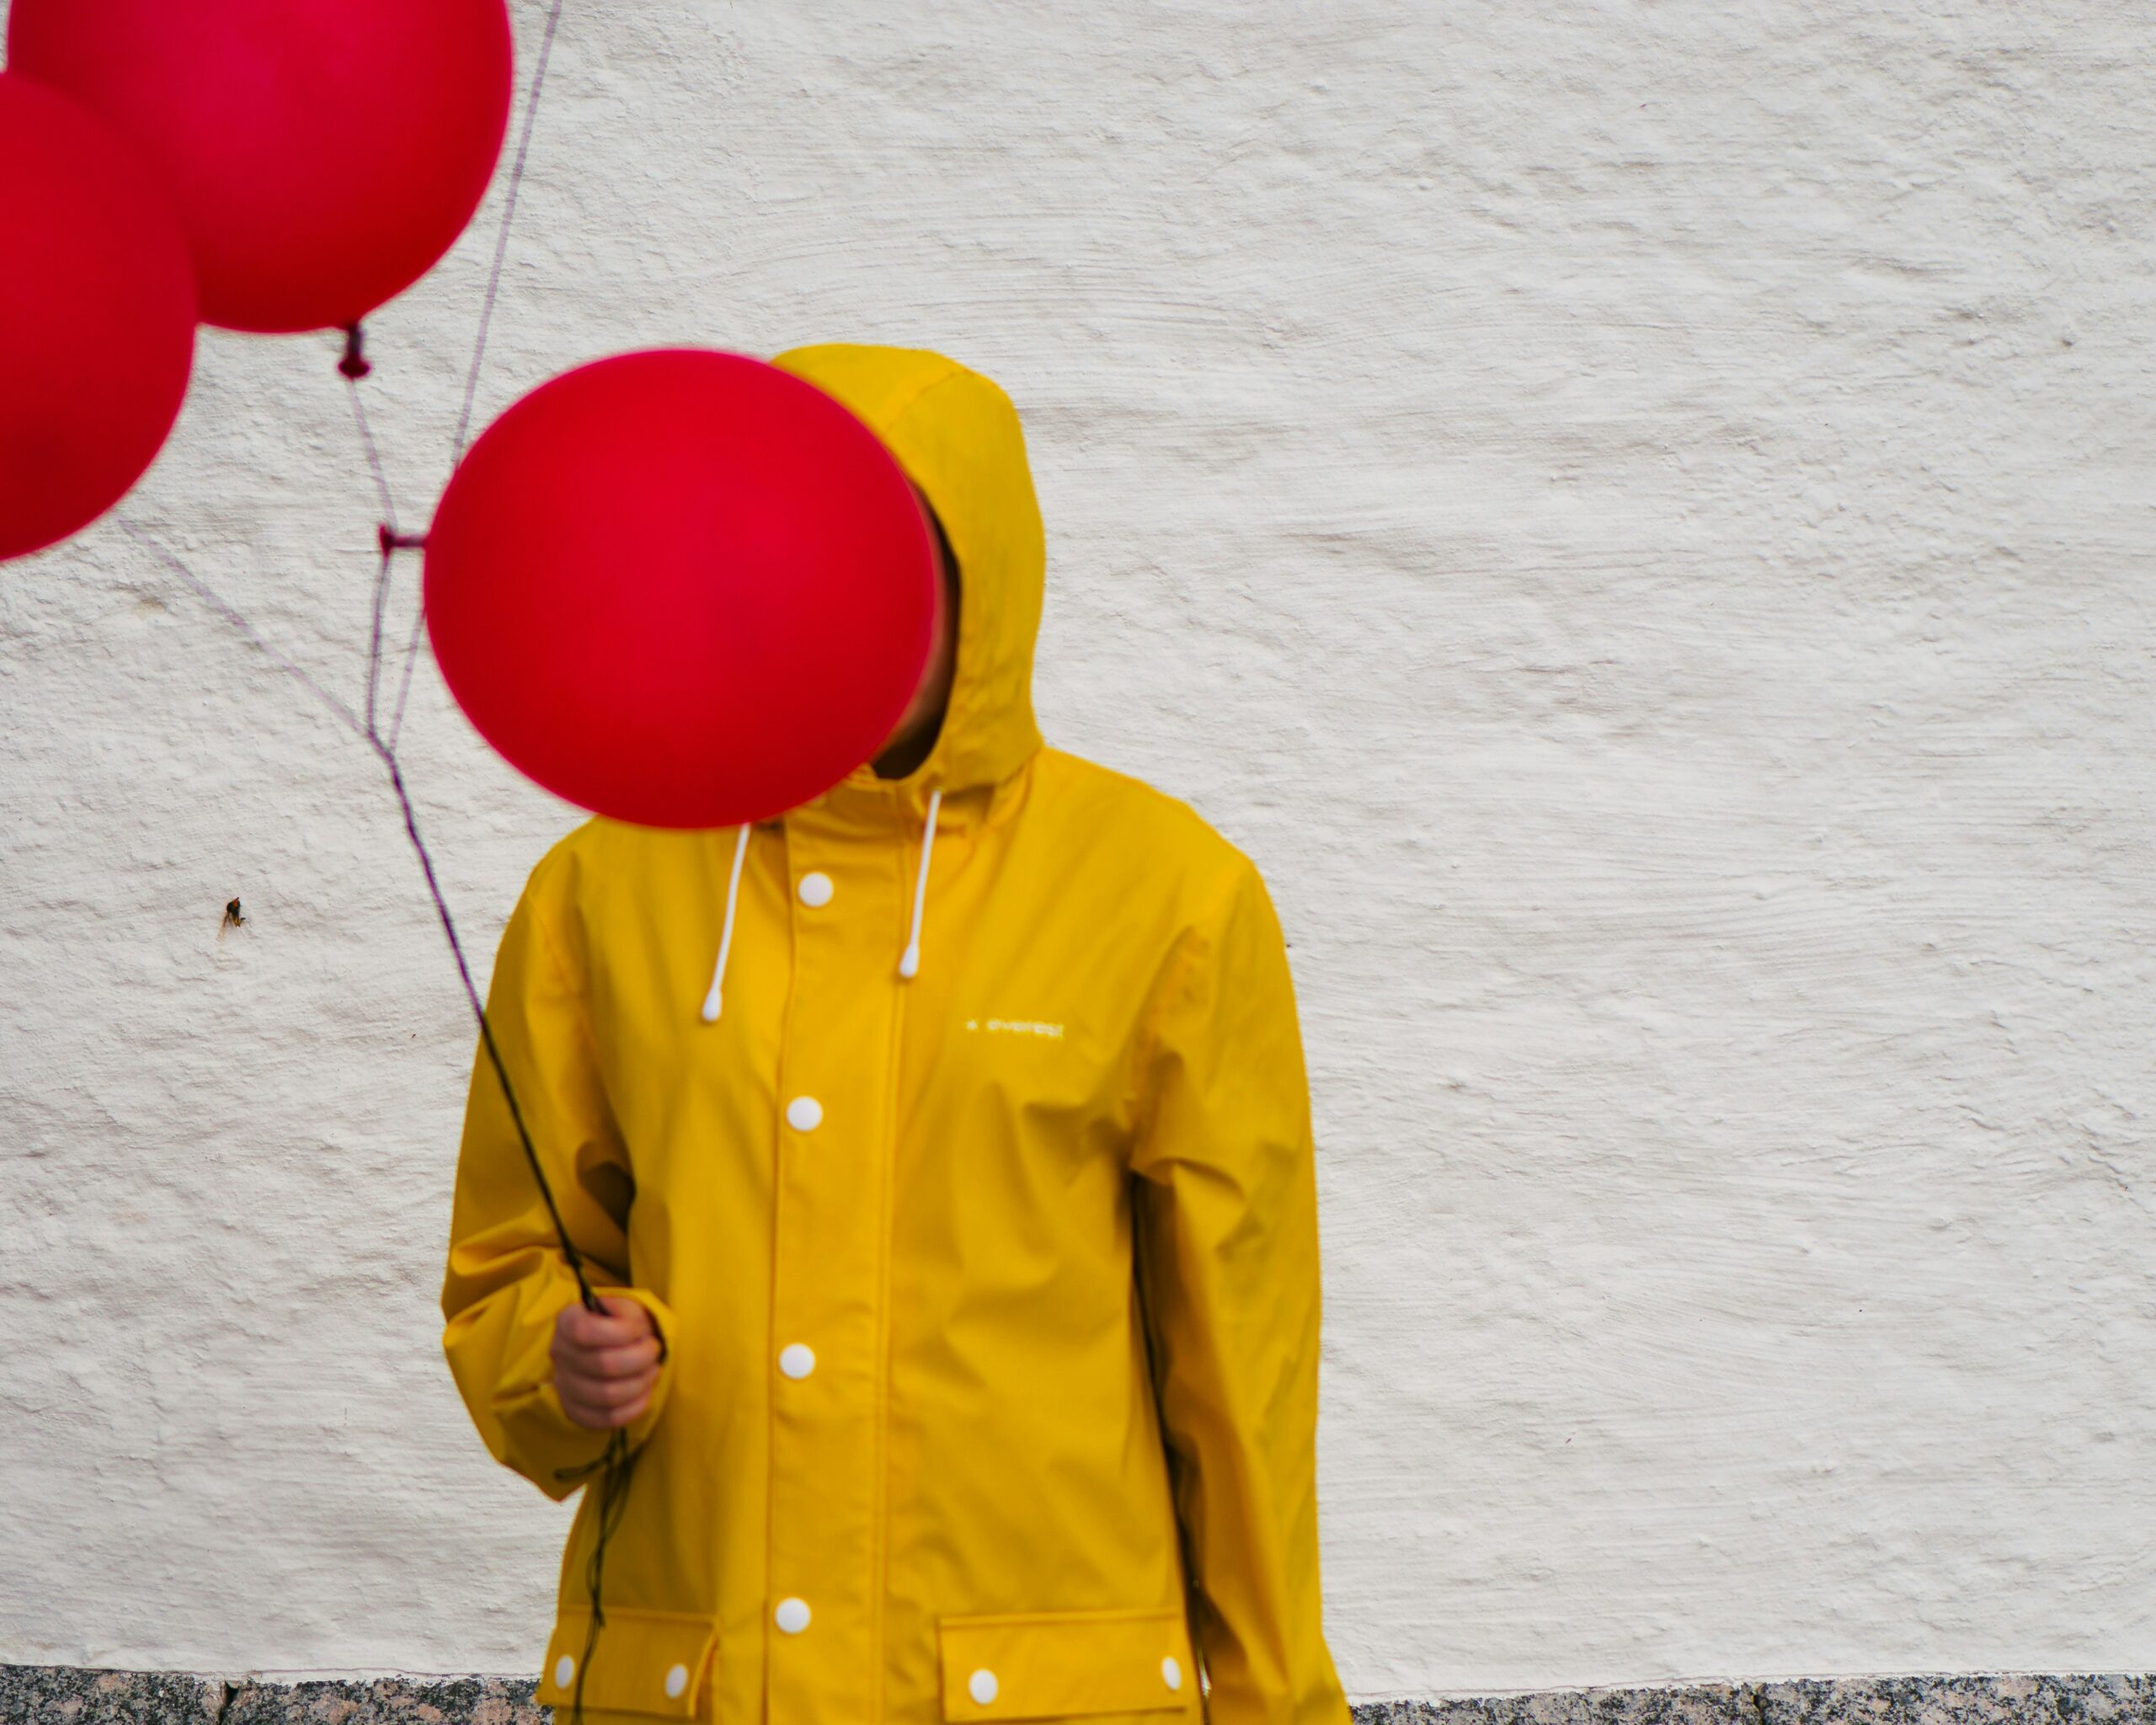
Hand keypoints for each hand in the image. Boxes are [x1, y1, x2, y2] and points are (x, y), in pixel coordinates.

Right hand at [551, 1295, 661, 1430]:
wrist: (613, 1346)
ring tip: (651, 1371)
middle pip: (603, 1365)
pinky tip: (644, 1391)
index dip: (620, 1332)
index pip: (583, 1331)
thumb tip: (635, 1333)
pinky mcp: (576, 1411)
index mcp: (567, 1321)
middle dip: (640, 1358)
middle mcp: (560, 1354)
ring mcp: (564, 1386)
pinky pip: (608, 1418)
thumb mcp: (625, 1308)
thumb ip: (629, 1316)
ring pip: (607, 1395)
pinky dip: (634, 1406)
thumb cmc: (621, 1324)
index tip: (639, 1330)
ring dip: (640, 1383)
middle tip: (653, 1351)